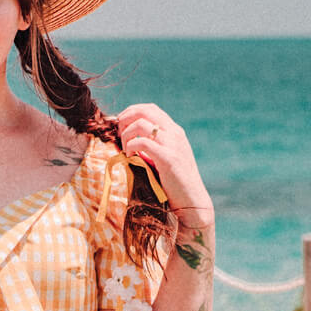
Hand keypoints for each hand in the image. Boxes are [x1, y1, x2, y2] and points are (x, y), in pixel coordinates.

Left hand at [115, 103, 212, 222]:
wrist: (192, 201)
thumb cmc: (175, 183)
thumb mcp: (164, 158)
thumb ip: (152, 147)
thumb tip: (129, 141)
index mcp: (174, 131)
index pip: (150, 109)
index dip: (131, 111)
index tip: (121, 124)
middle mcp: (175, 133)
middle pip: (145, 111)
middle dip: (125, 118)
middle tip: (119, 133)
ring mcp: (173, 144)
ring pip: (141, 124)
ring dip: (126, 134)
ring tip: (125, 148)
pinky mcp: (168, 158)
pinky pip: (142, 142)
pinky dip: (131, 146)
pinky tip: (130, 156)